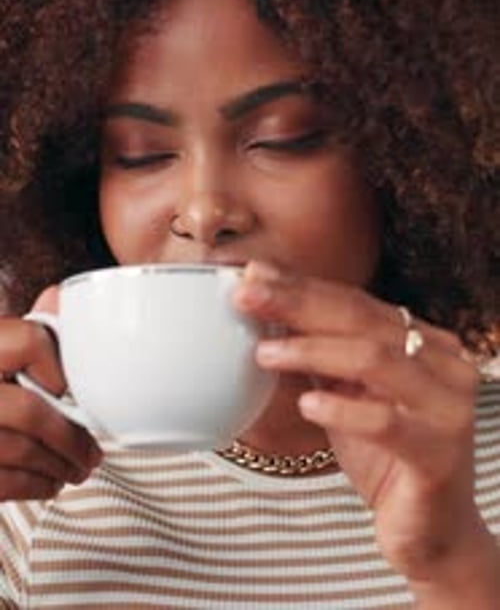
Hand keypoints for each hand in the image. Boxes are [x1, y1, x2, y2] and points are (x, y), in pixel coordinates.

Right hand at [0, 286, 101, 500]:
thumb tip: (59, 298)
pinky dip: (33, 486)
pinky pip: (1, 482)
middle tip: (92, 450)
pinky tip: (48, 482)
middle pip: (29, 410)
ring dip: (59, 465)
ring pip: (20, 451)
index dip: (57, 366)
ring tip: (77, 468)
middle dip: (70, 436)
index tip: (68, 387)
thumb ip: (23, 328)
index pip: (28, 342)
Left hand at [234, 261, 486, 584]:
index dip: (302, 287)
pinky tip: (306, 405)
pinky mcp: (440, 454)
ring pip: (374, 358)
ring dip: (312, 350)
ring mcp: (449, 407)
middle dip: (298, 303)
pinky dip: (341, 409)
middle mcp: (446, 365)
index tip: (253, 276)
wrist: (432, 533)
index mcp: (426, 342)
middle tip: (248, 293)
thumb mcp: (349, 396)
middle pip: (362, 320)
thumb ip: (321, 356)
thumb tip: (265, 309)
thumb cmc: (387, 458)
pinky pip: (386, 422)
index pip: (356, 303)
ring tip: (264, 352)